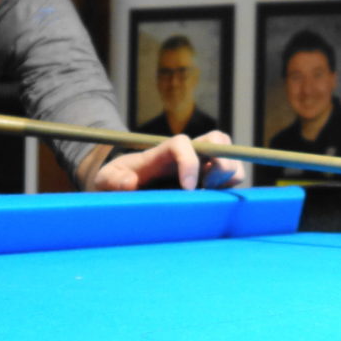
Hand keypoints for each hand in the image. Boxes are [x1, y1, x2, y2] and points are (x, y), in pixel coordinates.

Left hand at [88, 130, 245, 191]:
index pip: (182, 143)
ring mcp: (202, 165)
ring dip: (228, 176)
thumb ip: (114, 180)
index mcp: (163, 152)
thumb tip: (131, 183)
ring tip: (209, 194)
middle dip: (221, 162)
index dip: (189, 162)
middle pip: (218, 140)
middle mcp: (187, 154)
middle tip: (206, 186)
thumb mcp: (107, 180)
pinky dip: (230, 189)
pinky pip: (234, 178)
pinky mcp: (211, 180)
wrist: (126, 184)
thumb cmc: (118, 180)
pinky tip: (212, 201)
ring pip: (232, 159)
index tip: (187, 188)